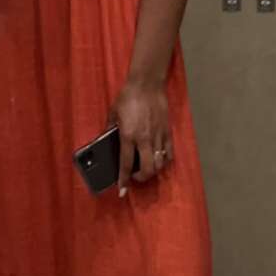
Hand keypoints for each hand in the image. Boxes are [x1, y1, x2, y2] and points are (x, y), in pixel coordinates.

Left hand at [110, 79, 172, 196]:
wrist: (147, 84)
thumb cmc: (127, 97)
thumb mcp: (113, 113)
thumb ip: (109, 129)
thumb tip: (106, 140)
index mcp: (128, 136)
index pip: (126, 164)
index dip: (123, 180)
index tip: (122, 191)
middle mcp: (144, 140)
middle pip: (147, 169)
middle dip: (141, 178)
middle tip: (135, 177)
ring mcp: (158, 137)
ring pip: (160, 164)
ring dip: (152, 171)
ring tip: (146, 169)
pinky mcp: (167, 132)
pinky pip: (169, 153)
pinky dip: (165, 161)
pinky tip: (159, 160)